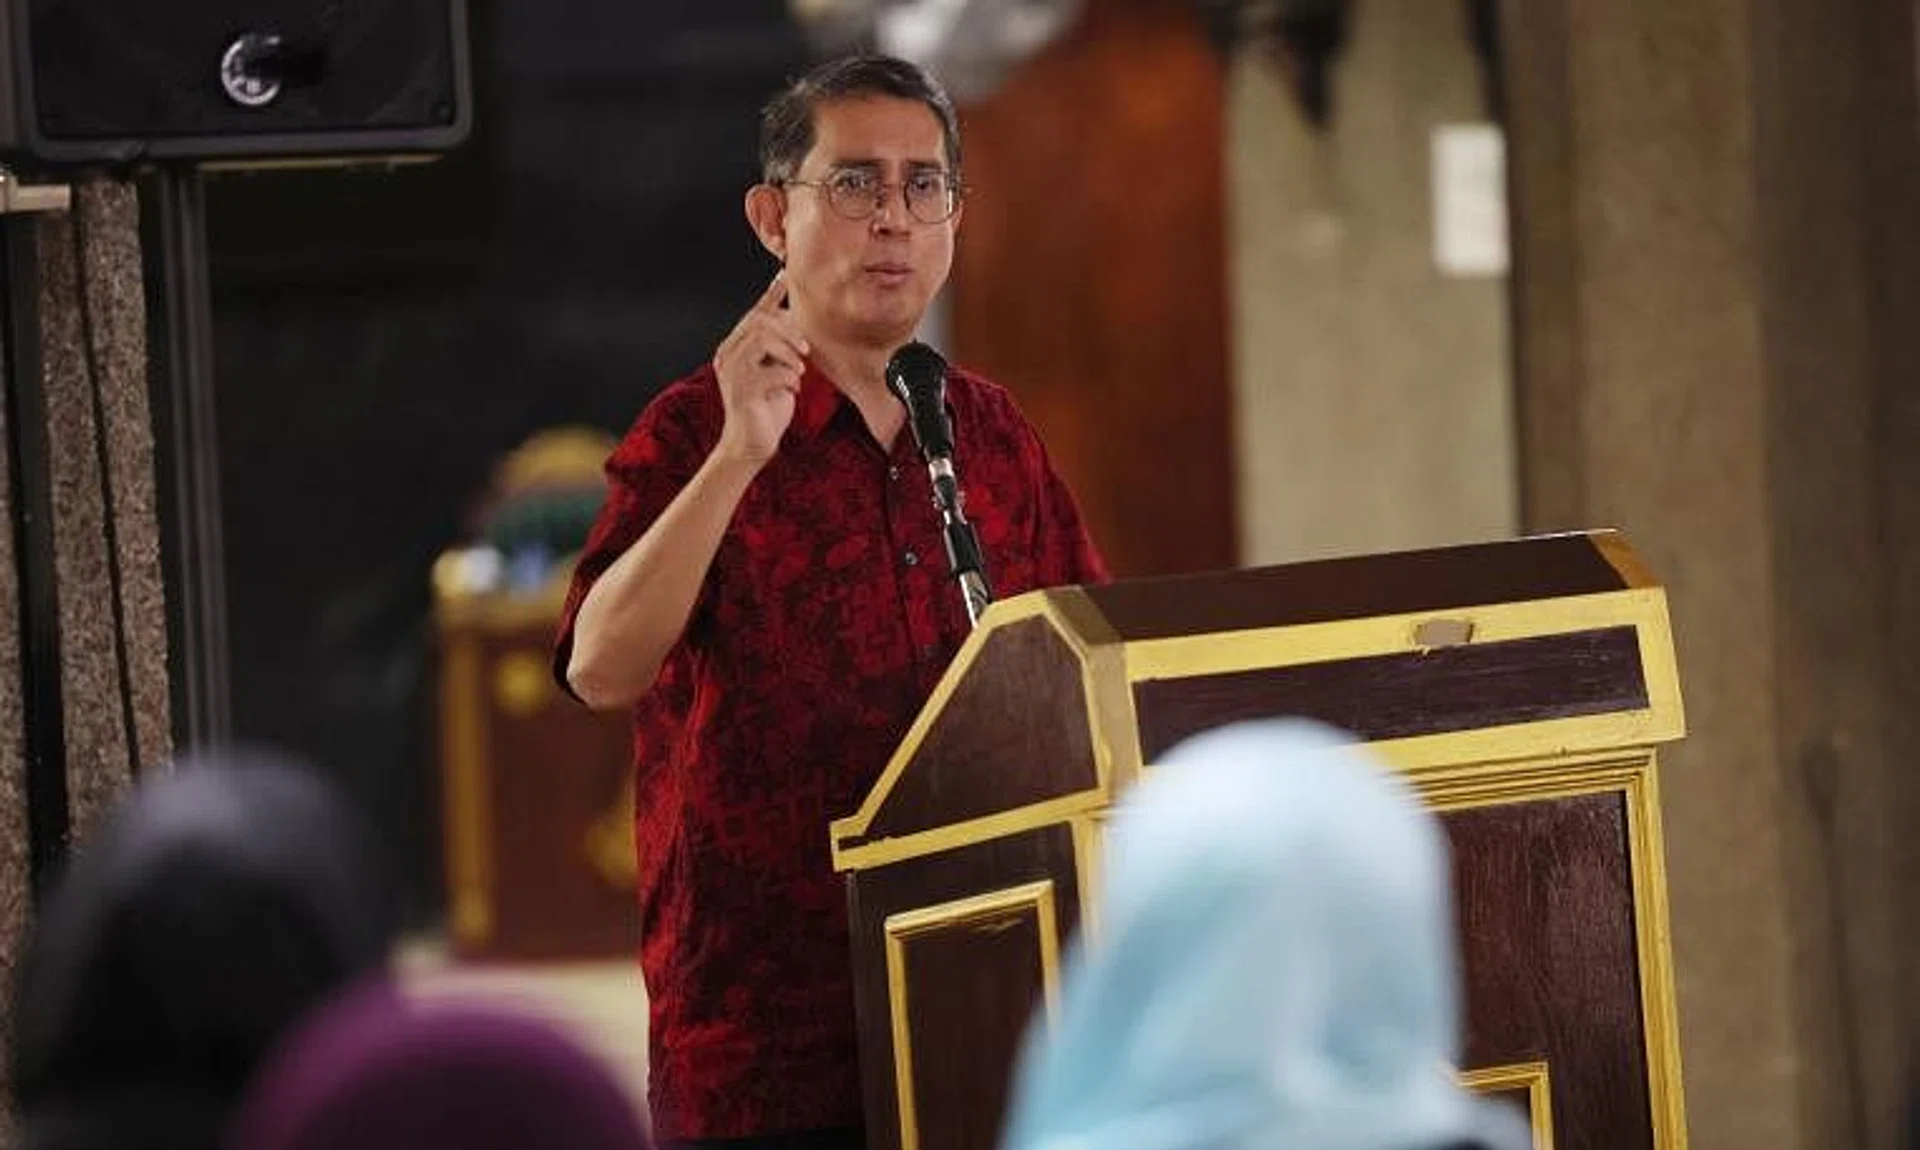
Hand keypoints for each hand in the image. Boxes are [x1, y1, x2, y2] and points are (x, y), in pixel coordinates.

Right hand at [713, 271, 809, 466]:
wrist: (753, 444)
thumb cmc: (768, 407)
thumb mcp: (779, 372)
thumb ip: (782, 350)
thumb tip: (799, 326)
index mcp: (736, 347)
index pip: (754, 313)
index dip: (771, 294)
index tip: (785, 274)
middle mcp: (728, 354)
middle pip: (760, 321)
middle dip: (789, 331)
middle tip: (806, 351)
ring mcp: (731, 371)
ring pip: (762, 339)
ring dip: (789, 352)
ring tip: (800, 370)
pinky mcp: (741, 390)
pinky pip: (771, 370)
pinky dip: (789, 377)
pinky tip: (792, 388)